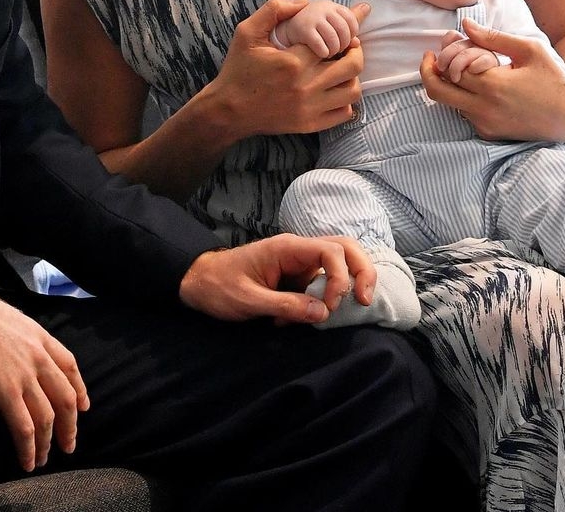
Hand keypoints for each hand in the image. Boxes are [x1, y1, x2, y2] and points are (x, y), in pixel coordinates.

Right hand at [0, 280, 88, 472]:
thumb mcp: (10, 320)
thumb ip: (20, 339)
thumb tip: (14, 351)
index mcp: (40, 337)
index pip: (70, 366)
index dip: (79, 388)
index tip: (83, 406)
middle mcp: (39, 356)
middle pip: (65, 395)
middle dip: (70, 424)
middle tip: (69, 443)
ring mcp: (25, 375)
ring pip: (48, 416)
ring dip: (48, 442)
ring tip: (43, 459)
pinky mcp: (6, 392)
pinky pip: (24, 426)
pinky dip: (28, 447)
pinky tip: (27, 460)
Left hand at [179, 234, 376, 322]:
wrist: (198, 283)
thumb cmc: (219, 287)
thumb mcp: (249, 301)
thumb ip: (286, 305)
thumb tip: (323, 313)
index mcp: (287, 248)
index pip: (331, 251)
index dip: (341, 277)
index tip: (331, 306)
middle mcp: (298, 251)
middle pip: (345, 248)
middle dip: (361, 270)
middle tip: (366, 300)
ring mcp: (300, 263)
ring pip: (339, 263)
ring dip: (347, 283)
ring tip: (349, 307)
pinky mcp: (297, 277)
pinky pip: (322, 282)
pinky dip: (323, 300)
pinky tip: (305, 317)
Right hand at [208, 0, 366, 136]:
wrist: (227, 110)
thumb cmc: (238, 69)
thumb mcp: (247, 32)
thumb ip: (274, 10)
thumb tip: (305, 1)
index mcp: (293, 61)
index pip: (336, 40)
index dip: (346, 31)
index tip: (349, 26)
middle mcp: (306, 86)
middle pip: (352, 65)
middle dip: (355, 51)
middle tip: (347, 47)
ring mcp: (310, 108)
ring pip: (353, 91)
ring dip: (352, 76)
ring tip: (341, 69)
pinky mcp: (310, 124)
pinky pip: (344, 113)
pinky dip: (346, 101)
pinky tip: (335, 90)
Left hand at [420, 18, 564, 141]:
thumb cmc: (553, 78)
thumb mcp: (529, 49)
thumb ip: (494, 37)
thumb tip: (465, 24)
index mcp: (493, 85)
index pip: (451, 68)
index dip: (444, 53)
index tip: (446, 41)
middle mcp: (484, 108)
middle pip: (437, 91)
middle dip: (428, 72)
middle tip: (430, 58)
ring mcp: (485, 124)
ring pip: (449, 103)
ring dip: (448, 85)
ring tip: (459, 67)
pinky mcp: (489, 134)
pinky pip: (464, 114)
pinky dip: (463, 99)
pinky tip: (476, 85)